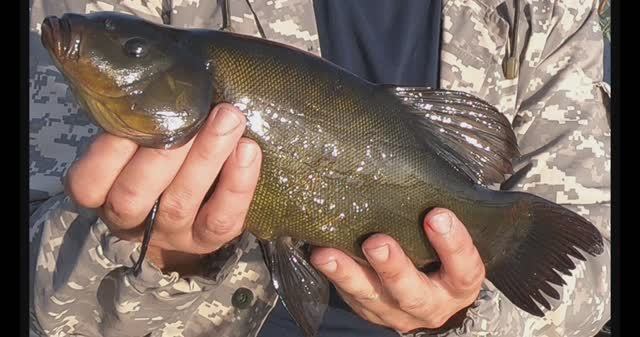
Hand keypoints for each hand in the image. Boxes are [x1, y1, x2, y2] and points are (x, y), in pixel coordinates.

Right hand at [66, 103, 260, 272]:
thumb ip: (140, 122)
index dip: (109, 151)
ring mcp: (169, 233)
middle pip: (135, 194)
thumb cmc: (157, 157)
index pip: (88, 182)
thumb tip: (163, 79)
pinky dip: (237, 184)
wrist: (191, 206)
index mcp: (100, 193)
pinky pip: (221, 219)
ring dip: (206, 157)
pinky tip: (248, 150)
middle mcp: (129, 218)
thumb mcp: (135, 143)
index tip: (139, 112)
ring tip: (230, 118)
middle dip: (166, 151)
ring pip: (179, 203)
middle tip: (197, 110)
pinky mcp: (207, 240)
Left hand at [310, 208, 484, 332]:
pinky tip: (318, 256)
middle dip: (392, 267)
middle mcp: (430, 303)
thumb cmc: (445, 258)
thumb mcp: (456, 246)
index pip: (463, 267)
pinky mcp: (370, 311)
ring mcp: (397, 312)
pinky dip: (334, 276)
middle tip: (375, 243)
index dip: (452, 244)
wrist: (434, 300)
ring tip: (326, 255)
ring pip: (371, 297)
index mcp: (460, 283)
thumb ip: (443, 221)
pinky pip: (350, 296)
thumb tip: (423, 168)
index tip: (436, 215)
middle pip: (411, 291)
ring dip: (348, 274)